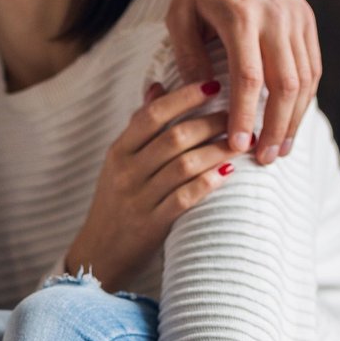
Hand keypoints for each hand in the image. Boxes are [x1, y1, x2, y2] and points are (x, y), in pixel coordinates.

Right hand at [66, 79, 241, 289]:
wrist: (98, 255)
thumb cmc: (115, 203)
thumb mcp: (118, 163)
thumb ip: (138, 127)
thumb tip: (157, 86)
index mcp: (118, 152)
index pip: (152, 114)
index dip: (184, 97)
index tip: (213, 85)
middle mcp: (126, 173)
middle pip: (174, 138)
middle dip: (211, 124)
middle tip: (237, 117)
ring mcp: (138, 200)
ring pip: (184, 166)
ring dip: (217, 151)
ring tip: (241, 143)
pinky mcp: (151, 226)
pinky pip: (184, 199)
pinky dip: (208, 183)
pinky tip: (228, 173)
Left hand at [166, 0, 321, 167]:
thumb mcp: (180, 19)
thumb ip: (190, 60)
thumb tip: (205, 102)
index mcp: (240, 17)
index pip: (249, 77)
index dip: (245, 116)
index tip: (238, 146)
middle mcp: (275, 17)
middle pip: (285, 84)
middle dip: (276, 127)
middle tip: (265, 160)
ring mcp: (296, 18)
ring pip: (306, 79)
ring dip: (295, 119)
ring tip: (281, 150)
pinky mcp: (307, 19)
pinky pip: (313, 66)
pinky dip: (306, 98)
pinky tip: (292, 121)